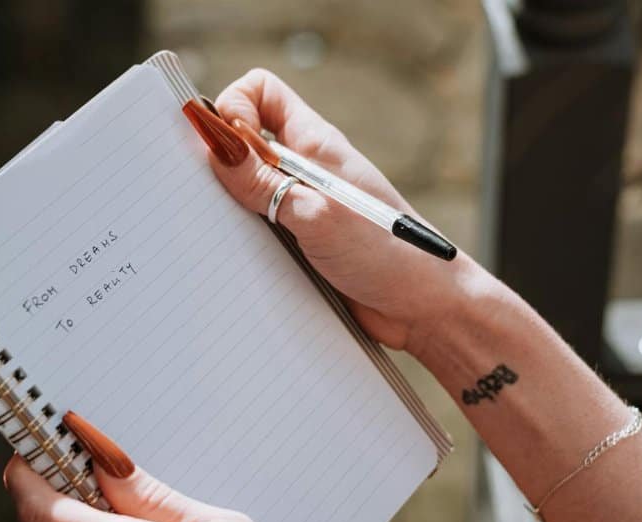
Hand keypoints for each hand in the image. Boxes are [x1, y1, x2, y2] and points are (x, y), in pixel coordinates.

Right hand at [200, 69, 490, 354]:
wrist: (424, 308)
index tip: (227, 149)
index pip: (259, 93)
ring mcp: (302, 205)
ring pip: (246, 191)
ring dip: (232, 210)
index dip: (234, 110)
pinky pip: (258, 231)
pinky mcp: (300, 243)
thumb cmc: (390, 254)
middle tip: (225, 198)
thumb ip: (264, 182)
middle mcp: (307, 168)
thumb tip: (217, 150)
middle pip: (244, 142)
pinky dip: (245, 242)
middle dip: (222, 163)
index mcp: (315, 143)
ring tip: (243, 237)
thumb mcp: (318, 213)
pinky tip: (250, 263)